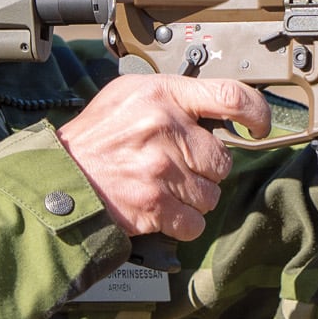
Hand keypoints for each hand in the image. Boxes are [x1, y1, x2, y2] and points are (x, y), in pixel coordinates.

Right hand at [56, 76, 271, 239]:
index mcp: (161, 94)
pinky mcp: (155, 204)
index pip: (230, 95)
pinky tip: (160, 211)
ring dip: (192, 198)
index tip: (258, 127)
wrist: (58, 178)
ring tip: (161, 188)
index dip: (256, 113)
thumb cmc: (95, 139)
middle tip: (175, 167)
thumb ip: (174, 99)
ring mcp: (161, 168)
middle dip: (205, 169)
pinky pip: (194, 223)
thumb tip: (218, 114)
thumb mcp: (128, 97)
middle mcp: (164, 127)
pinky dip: (181, 224)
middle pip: (222, 159)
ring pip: (211, 194)